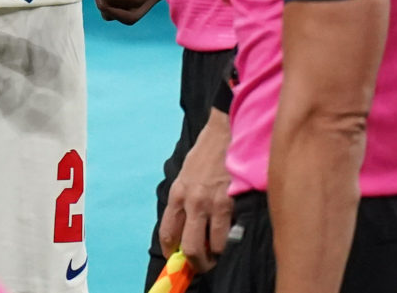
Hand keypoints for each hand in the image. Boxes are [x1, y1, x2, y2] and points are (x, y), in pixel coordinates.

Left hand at [158, 110, 234, 272]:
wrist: (225, 132)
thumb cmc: (206, 154)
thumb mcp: (187, 175)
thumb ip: (185, 199)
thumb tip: (186, 226)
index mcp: (177, 194)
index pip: (167, 232)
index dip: (171, 253)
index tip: (177, 260)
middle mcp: (190, 201)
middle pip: (188, 247)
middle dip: (195, 262)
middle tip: (202, 265)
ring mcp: (210, 203)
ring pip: (210, 246)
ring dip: (214, 256)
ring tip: (218, 253)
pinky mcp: (230, 202)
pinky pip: (227, 235)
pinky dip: (228, 243)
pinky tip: (229, 240)